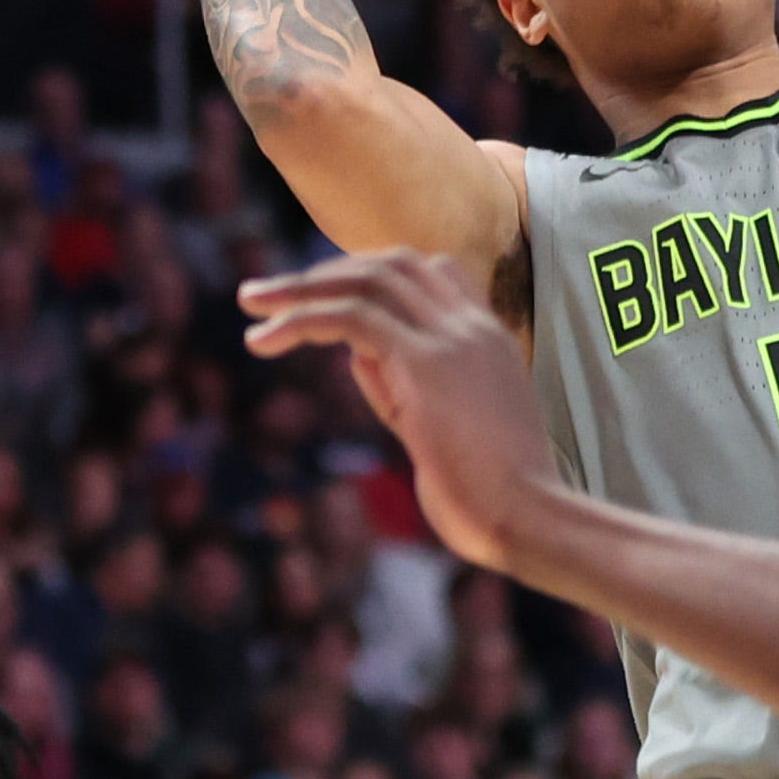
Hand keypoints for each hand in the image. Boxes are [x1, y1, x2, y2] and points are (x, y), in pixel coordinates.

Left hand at [237, 251, 556, 568]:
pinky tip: (266, 339)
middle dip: (326, 272)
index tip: (324, 296)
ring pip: (369, 279)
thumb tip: (357, 355)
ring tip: (251, 303)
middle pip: (394, 263)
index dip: (372, 273)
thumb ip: (401, 384)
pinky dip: (302, 318)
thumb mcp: (438, 425)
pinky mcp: (427, 363)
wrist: (527, 515)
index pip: (431, 271)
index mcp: (488, 338)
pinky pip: (352, 317)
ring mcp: (454, 339)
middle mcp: (474, 326)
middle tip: (268, 294)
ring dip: (301, 287)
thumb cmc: (488, 491)